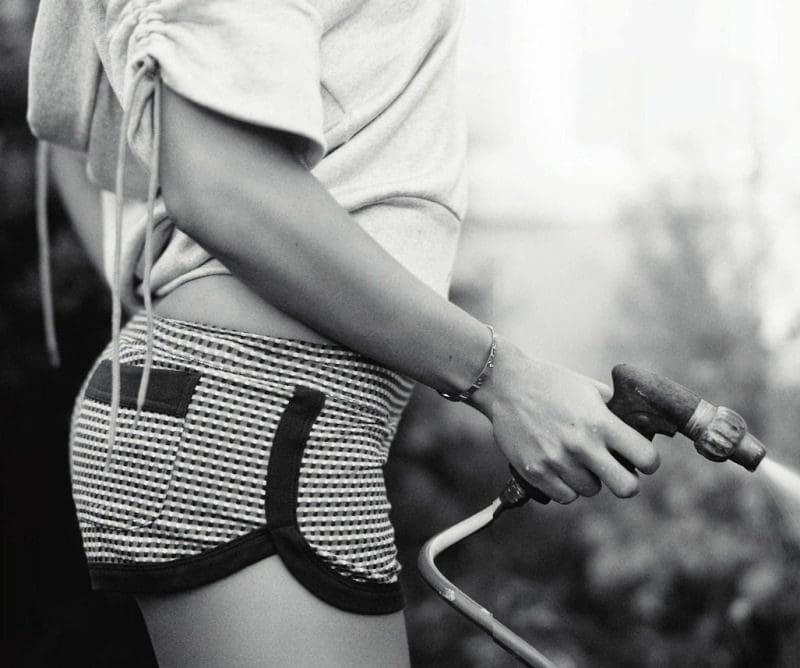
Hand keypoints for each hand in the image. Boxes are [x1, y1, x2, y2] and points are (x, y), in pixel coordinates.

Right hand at [471, 336, 659, 503]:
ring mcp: (557, 461)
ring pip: (592, 491)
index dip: (648, 461)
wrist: (505, 385)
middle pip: (627, 488)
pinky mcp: (535, 472)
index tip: (641, 459)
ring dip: (589, 478)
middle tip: (615, 470)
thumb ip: (614, 411)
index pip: (647, 458)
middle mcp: (581, 444)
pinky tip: (559, 465)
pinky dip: (565, 485)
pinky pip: (565, 496)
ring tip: (575, 458)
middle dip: (626, 481)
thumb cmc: (550, 383)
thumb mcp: (589, 388)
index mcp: (600, 421)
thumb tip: (637, 431)